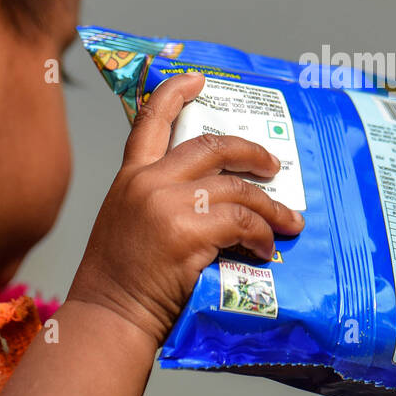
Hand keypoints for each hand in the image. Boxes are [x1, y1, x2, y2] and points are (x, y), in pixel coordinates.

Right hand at [70, 72, 304, 345]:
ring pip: (237, 189)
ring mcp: (168, 205)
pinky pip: (242, 222)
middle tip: (274, 166)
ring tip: (287, 222)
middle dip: (251, 153)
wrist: (108, 318)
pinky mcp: (188, 233)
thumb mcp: (128, 223)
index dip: (175, 92)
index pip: (150, 120)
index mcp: (130, 177)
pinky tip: (265, 249)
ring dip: (270, 206)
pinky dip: (261, 234)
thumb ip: (159, 200)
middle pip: (211, 146)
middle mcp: (147, 183)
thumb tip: (212, 196)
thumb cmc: (120, 281)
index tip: (197, 78)